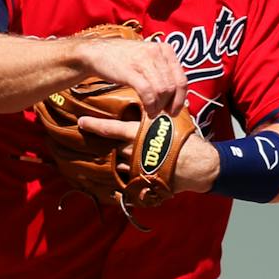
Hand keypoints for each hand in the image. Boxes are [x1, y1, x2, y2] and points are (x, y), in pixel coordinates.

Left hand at [74, 115, 217, 192]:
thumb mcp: (173, 120)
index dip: (94, 125)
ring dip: (123, 161)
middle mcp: (132, 150)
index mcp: (136, 133)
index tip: (81, 122)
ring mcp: (135, 167)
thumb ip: (162, 111)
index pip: (109, 128)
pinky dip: (130, 176)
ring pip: (120, 164)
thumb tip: (163, 97)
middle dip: (111, 146)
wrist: (197, 165)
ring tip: (131, 159)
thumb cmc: (186, 140)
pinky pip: (129, 180)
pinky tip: (135, 175)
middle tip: (106, 143)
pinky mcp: (141, 181)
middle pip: (113, 147)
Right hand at [76, 34, 186, 118]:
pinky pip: (148, 93)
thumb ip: (163, 71)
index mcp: (165, 49)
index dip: (180, 99)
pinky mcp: (130, 71)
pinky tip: (148, 112)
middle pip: (172, 87)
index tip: (175, 110)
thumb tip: (177, 94)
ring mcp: (143, 60)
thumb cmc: (123, 59)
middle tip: (163, 114)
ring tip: (153, 113)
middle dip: (170, 105)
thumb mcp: (148, 57)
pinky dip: (150, 106)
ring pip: (162, 91)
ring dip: (159, 107)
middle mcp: (156, 52)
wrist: (96, 53)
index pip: (182, 79)